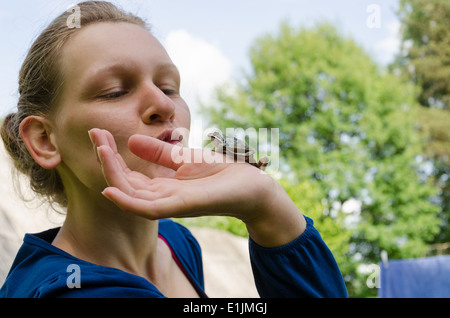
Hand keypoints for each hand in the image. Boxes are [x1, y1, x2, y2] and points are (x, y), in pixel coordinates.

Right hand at [89, 128, 305, 246]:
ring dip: (113, 176)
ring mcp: (171, 204)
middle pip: (125, 185)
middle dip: (107, 161)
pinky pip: (148, 209)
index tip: (98, 133)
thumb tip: (132, 142)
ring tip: (100, 151)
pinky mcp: (182, 207)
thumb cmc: (221, 172)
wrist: (252, 184)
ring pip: (131, 196)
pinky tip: (110, 189)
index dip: (111, 156)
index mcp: (162, 187)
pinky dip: (127, 202)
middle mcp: (162, 198)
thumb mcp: (185, 158)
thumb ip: (160, 153)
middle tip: (95, 136)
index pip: (128, 175)